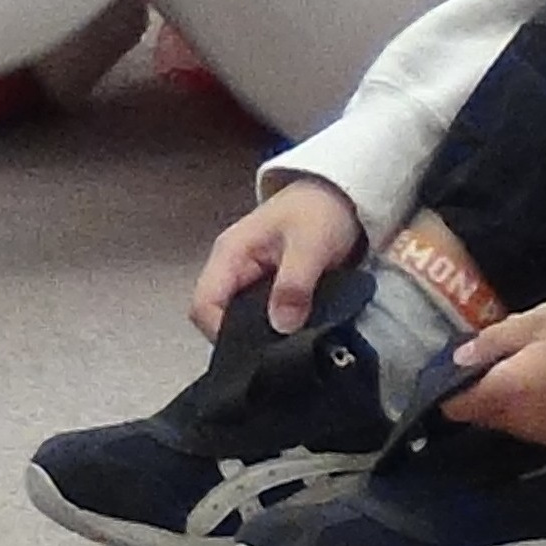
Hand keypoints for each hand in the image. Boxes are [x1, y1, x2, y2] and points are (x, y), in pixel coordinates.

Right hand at [189, 177, 362, 336]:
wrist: (341, 195)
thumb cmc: (321, 209)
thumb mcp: (311, 243)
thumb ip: (295, 283)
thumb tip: (282, 325)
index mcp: (230, 254)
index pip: (203, 305)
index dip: (221, 332)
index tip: (256, 348)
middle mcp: (231, 269)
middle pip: (218, 317)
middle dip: (244, 337)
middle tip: (279, 350)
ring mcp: (248, 280)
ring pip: (239, 320)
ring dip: (263, 333)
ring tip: (291, 344)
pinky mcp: (266, 289)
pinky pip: (260, 316)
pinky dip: (276, 326)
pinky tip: (296, 333)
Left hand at [442, 295, 545, 445]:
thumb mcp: (539, 320)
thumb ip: (495, 341)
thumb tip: (458, 360)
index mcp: (505, 393)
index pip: (456, 407)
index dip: (449, 390)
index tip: (455, 370)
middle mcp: (519, 423)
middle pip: (484, 416)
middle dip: (483, 394)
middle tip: (499, 359)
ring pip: (511, 422)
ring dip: (511, 401)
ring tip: (533, 367)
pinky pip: (537, 425)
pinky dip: (536, 408)